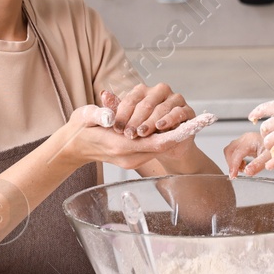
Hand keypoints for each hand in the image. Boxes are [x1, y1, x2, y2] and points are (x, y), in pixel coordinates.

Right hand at [53, 105, 194, 169]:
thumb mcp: (84, 117)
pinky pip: (152, 147)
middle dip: (179, 132)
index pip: (155, 142)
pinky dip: (162, 136)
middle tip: (202, 120)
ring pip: (159, 146)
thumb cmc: (79, 129)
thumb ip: (98, 114)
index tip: (192, 127)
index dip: (175, 134)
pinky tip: (172, 125)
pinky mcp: (132, 157)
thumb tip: (109, 114)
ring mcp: (132, 159)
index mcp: (120, 146)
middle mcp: (129, 156)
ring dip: (172, 134)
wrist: (72, 147)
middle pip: (162, 145)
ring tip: (193, 120)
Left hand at [103, 84, 193, 138]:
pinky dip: (169, 120)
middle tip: (129, 134)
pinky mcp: (187, 110)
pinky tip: (161, 127)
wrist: (167, 146)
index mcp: (144, 90)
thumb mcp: (128, 121)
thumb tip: (104, 94)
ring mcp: (175, 99)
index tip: (116, 129)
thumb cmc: (145, 131)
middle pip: (146, 104)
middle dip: (136, 120)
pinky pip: (178, 113)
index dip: (123, 114)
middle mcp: (160, 91)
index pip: (131, 100)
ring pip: (161, 108)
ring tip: (142, 133)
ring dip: (151, 122)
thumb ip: (117, 109)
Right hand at [223, 131, 264, 177]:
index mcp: (251, 140)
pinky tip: (244, 165)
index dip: (234, 166)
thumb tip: (247, 172)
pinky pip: (234, 152)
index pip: (237, 153)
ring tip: (243, 169)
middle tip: (236, 174)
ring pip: (230, 151)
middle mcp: (245, 138)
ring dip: (233, 162)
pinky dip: (235, 160)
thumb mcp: (269, 158)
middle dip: (231, 163)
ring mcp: (243, 140)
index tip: (233, 176)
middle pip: (229, 150)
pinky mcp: (243, 143)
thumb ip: (258, 165)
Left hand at [246, 96, 273, 172]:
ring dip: (269, 146)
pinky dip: (272, 162)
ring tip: (272, 150)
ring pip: (268, 141)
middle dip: (265, 133)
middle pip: (265, 127)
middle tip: (269, 138)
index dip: (256, 113)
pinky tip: (269, 167)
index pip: (264, 108)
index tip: (251, 118)